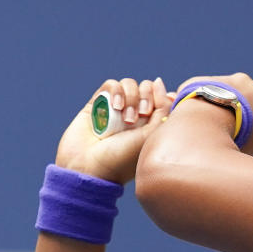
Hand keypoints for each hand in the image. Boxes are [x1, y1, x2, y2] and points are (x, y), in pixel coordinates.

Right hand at [55, 77, 173, 183]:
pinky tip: (115, 107)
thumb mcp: (152, 136)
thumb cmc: (123, 159)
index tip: (155, 112)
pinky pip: (111, 84)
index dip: (161, 97)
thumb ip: (163, 108)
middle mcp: (134, 114)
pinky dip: (116, 91)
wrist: (89, 169)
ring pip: (130, 84)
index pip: (162, 96)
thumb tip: (159, 82)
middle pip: (147, 87)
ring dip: (131, 97)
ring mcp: (115, 108)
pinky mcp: (97, 103)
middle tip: (139, 116)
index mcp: (150, 123)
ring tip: (125, 118)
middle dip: (146, 97)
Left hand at [175, 73, 252, 166]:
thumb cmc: (241, 130)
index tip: (251, 134)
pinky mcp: (199, 81)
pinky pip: (200, 95)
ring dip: (219, 111)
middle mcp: (243, 80)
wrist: (207, 121)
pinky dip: (200, 107)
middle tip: (233, 133)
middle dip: (239, 115)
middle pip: (243, 100)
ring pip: (221, 98)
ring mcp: (220, 79)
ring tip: (214, 130)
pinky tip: (200, 122)